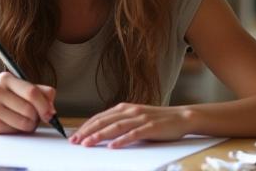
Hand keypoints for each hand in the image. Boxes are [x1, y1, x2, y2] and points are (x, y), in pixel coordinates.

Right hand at [0, 72, 55, 133]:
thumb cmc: (0, 95)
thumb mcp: (16, 86)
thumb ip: (38, 90)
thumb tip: (51, 104)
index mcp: (6, 78)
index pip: (32, 92)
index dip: (44, 104)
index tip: (51, 112)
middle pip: (29, 108)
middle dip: (38, 116)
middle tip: (39, 117)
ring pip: (23, 122)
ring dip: (31, 125)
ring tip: (27, 121)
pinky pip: (14, 131)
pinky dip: (20, 130)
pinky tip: (15, 124)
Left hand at [69, 103, 192, 148]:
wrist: (180, 117)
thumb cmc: (156, 119)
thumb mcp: (135, 117)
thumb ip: (120, 121)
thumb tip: (101, 131)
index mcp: (124, 108)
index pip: (100, 117)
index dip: (86, 126)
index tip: (75, 136)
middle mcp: (130, 111)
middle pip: (104, 121)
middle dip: (88, 131)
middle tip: (76, 141)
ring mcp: (139, 118)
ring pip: (115, 126)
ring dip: (100, 135)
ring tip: (88, 143)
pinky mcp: (150, 127)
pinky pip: (133, 134)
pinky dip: (122, 140)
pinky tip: (113, 146)